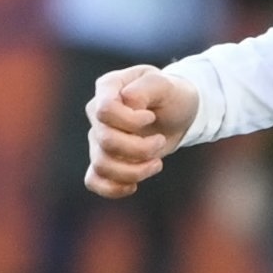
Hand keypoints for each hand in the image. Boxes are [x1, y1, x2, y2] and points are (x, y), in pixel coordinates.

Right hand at [83, 66, 199, 198]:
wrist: (178, 114)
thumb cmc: (171, 96)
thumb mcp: (166, 84)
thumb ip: (146, 88)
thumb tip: (127, 102)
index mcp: (108, 88)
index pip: (105, 110)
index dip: (130, 121)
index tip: (151, 118)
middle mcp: (97, 113)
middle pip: (106, 140)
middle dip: (140, 148)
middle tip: (160, 141)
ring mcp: (97, 137)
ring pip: (101, 164)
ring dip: (134, 171)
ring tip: (157, 163)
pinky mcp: (103, 159)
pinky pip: (93, 180)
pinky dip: (113, 188)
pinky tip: (134, 185)